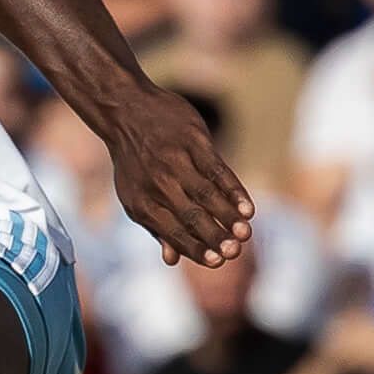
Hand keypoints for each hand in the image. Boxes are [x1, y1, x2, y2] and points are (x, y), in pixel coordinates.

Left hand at [103, 78, 252, 265]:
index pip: (173, 232)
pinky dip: (233, 190)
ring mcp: (175, 162)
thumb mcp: (136, 196)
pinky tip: (247, 207)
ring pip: (206, 195)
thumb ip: (156, 227)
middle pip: (191, 216)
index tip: (217, 262)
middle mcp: (157, 185)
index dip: (195, 248)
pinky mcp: (193, 142)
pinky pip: (216, 170)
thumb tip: (172, 260)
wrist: (126, 112)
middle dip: (214, 237)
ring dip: (227, 215)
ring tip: (245, 233)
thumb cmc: (135, 162)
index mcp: (141, 203)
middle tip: (235, 252)